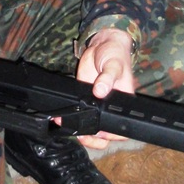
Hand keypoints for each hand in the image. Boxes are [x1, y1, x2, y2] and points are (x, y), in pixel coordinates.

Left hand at [75, 29, 135, 150]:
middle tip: (83, 135)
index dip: (111, 135)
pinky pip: (79, 113)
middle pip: (105, 134)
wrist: (102, 44)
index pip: (120, 128)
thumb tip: (100, 91)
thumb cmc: (116, 54)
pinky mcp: (84, 97)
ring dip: (81, 131)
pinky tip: (62, 119)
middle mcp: (110, 107)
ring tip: (69, 128)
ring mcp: (96, 104)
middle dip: (94, 139)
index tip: (100, 132)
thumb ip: (108, 78)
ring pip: (91, 127)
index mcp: (122, 103)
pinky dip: (71, 119)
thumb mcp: (114, 64)